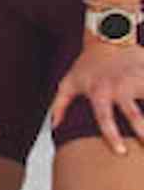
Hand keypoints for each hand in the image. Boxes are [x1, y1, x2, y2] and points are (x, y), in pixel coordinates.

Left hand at [48, 37, 143, 156]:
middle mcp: (119, 87)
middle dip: (143, 130)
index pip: (104, 118)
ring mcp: (137, 79)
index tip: (121, 152)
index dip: (112, 135)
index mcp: (99, 92)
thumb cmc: (87, 65)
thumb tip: (54, 127)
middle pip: (133, 114)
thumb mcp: (68, 82)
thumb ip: (60, 105)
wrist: (107, 36)